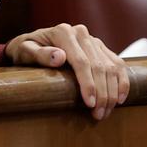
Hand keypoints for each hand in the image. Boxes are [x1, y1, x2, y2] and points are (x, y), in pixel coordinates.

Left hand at [5, 23, 129, 120]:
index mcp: (63, 32)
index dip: (88, 83)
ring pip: (111, 66)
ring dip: (112, 91)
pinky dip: (121, 81)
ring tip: (106, 111)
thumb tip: (59, 57)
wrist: (31, 42)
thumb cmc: (24, 50)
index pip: (81, 61)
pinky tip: (120, 98)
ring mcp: (93, 40)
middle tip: (98, 114)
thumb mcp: (25, 51)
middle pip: (99, 66)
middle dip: (102, 93)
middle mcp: (81, 33)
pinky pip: (117, 64)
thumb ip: (39, 54)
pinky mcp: (100, 47)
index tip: (89, 103)